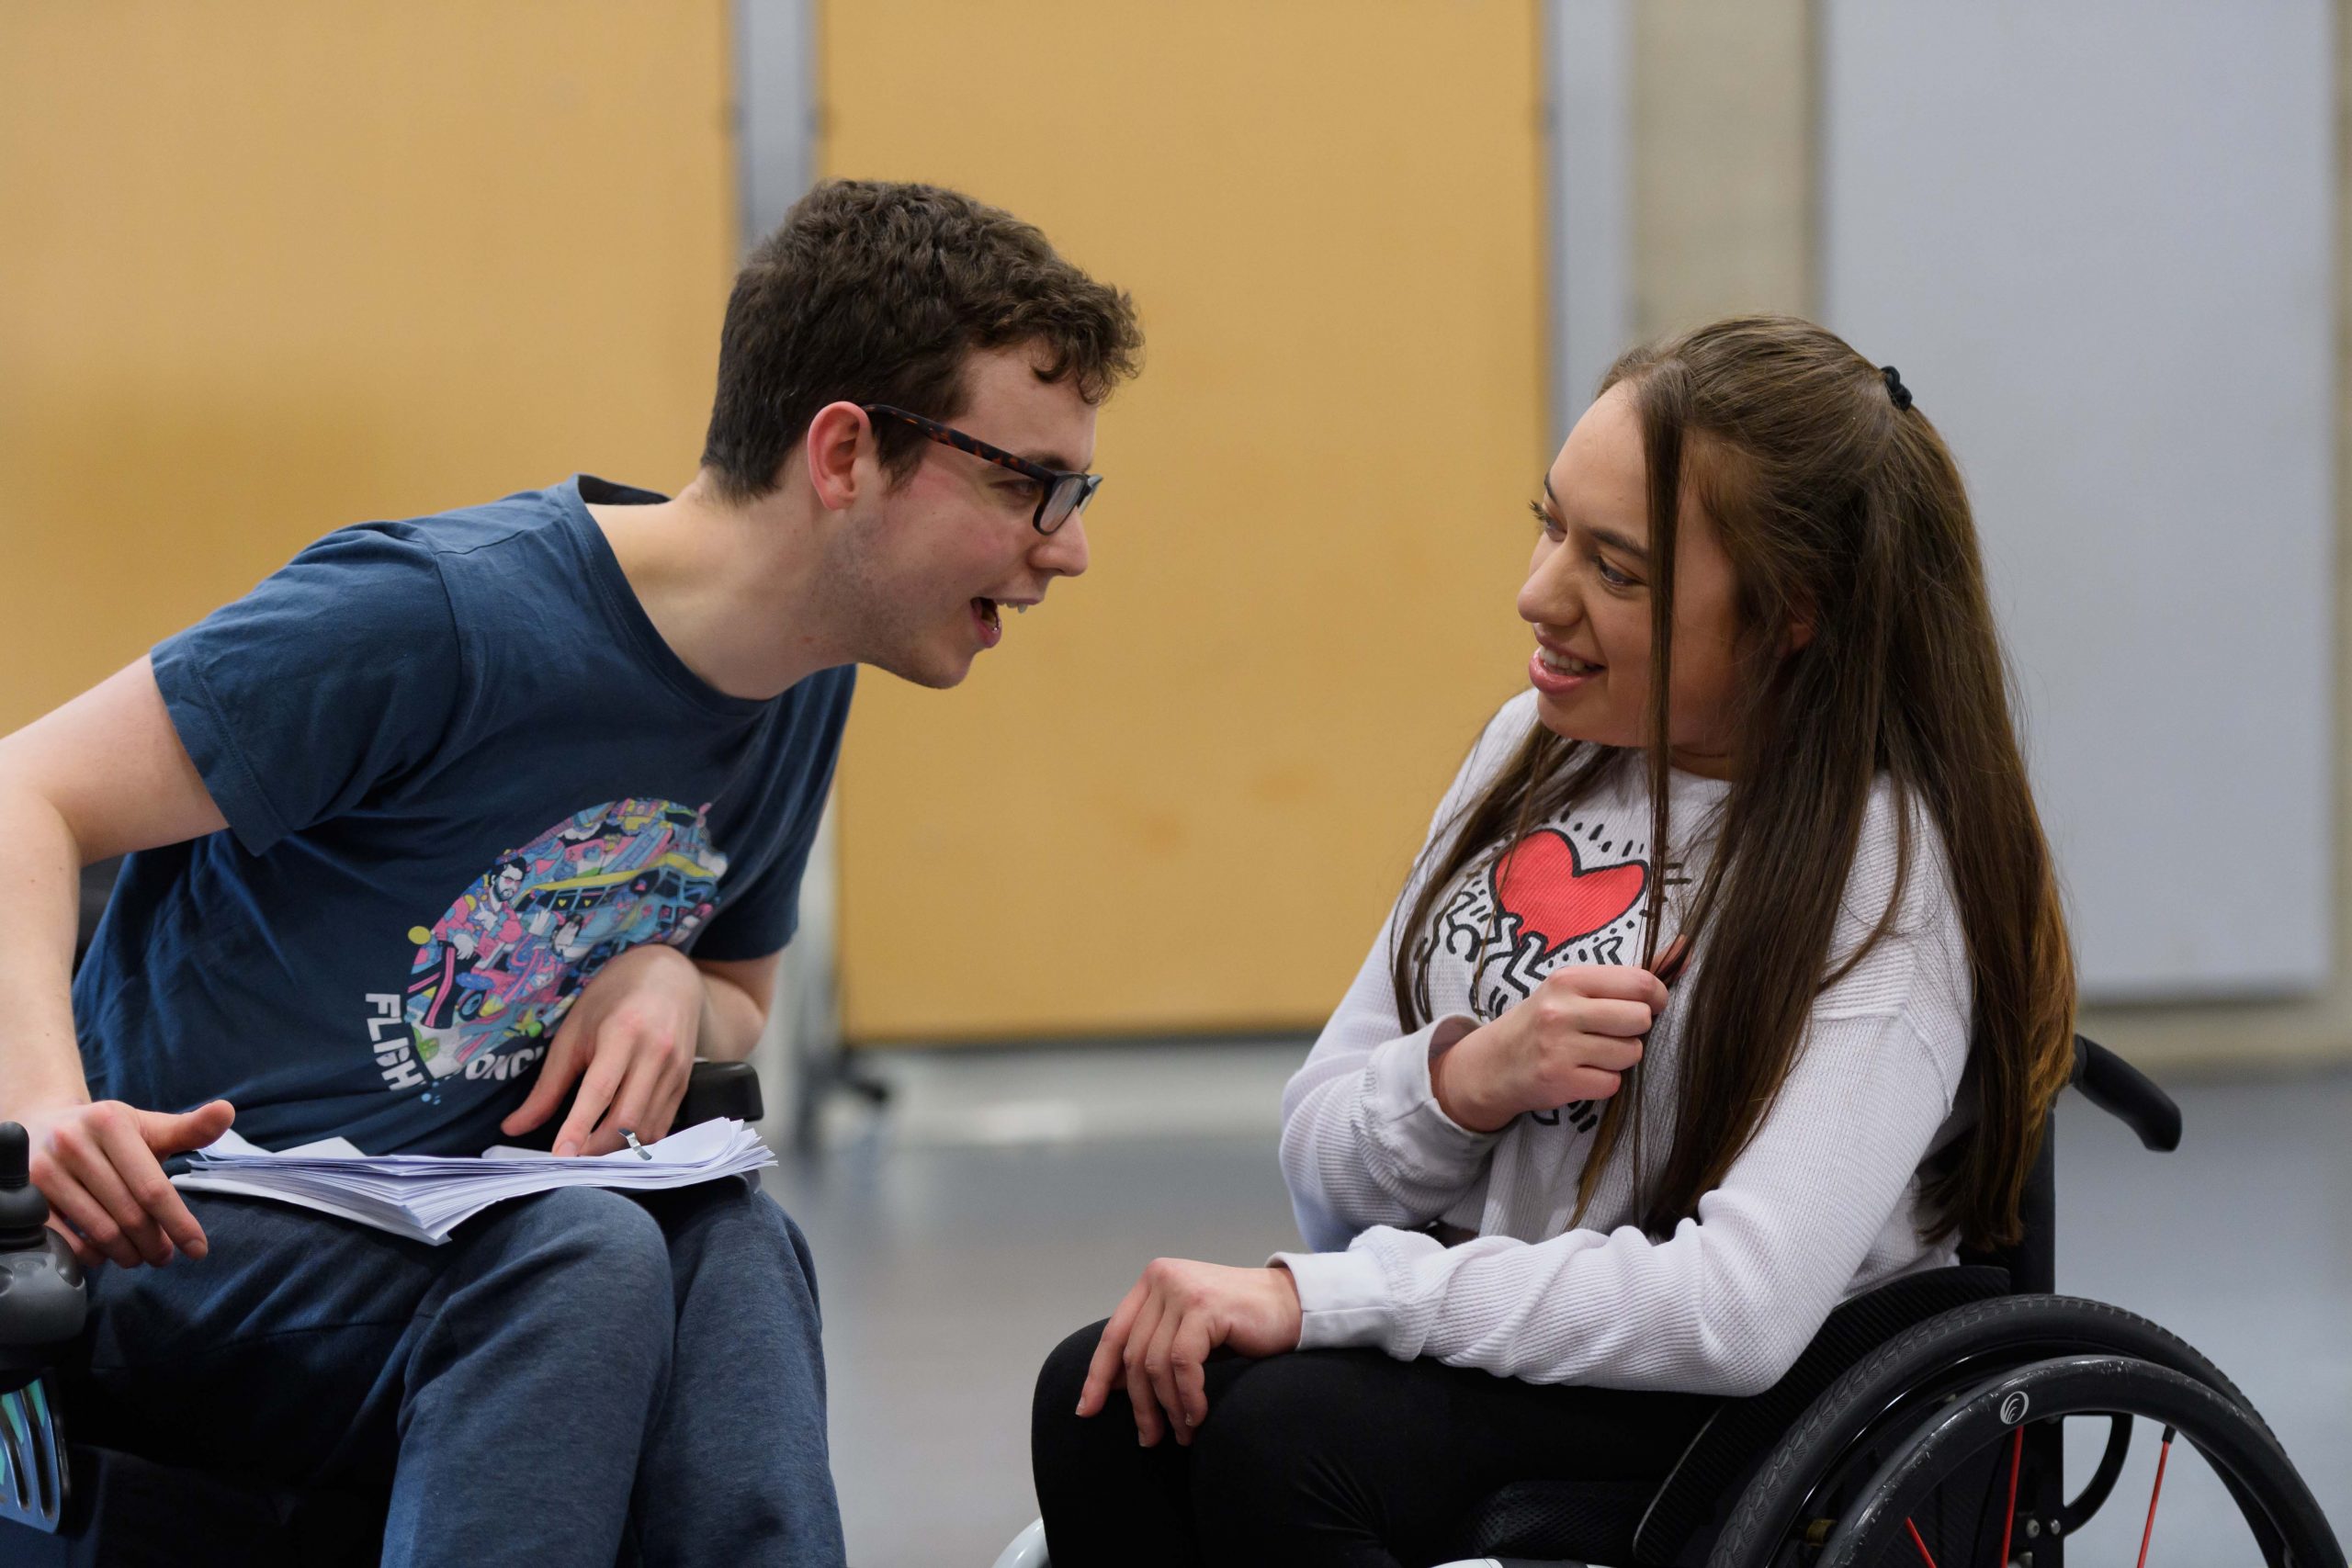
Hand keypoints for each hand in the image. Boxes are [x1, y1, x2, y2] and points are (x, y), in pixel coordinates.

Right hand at [20, 1097, 234, 1267]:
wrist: (43, 1127)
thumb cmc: (108, 1133)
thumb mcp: (147, 1126)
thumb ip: (189, 1128)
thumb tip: (227, 1111)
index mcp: (110, 1122)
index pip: (153, 1186)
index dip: (179, 1222)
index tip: (198, 1249)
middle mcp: (74, 1143)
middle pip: (129, 1213)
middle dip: (154, 1242)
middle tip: (166, 1258)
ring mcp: (45, 1171)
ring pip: (100, 1230)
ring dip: (127, 1253)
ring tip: (141, 1257)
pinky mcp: (26, 1195)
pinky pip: (65, 1240)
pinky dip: (92, 1255)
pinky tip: (106, 1255)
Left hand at [501, 943, 703, 1156]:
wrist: (669, 976)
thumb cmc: (613, 998)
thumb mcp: (574, 1032)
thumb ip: (548, 1085)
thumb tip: (515, 1127)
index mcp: (624, 1033)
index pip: (600, 1090)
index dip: (578, 1127)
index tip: (559, 1155)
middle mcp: (656, 1052)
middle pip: (628, 1118)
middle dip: (596, 1149)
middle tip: (569, 1158)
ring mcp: (676, 1069)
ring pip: (648, 1128)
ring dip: (617, 1150)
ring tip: (589, 1151)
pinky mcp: (685, 1082)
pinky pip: (663, 1125)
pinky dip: (637, 1141)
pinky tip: (616, 1140)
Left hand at [1075, 1259, 1302, 1446]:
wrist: (1293, 1306)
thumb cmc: (1241, 1324)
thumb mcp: (1188, 1331)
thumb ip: (1154, 1346)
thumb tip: (1112, 1387)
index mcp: (1153, 1281)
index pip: (1113, 1335)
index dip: (1098, 1377)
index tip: (1086, 1411)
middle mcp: (1162, 1279)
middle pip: (1132, 1356)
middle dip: (1140, 1404)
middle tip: (1150, 1438)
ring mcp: (1183, 1289)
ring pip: (1155, 1364)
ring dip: (1167, 1407)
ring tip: (1183, 1433)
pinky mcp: (1204, 1306)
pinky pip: (1182, 1364)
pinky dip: (1188, 1397)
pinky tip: (1198, 1417)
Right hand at [1431, 939, 1683, 1132]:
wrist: (1492, 1063)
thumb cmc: (1542, 1021)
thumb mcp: (1572, 989)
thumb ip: (1625, 977)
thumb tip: (1683, 951)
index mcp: (1569, 979)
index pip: (1639, 983)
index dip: (1656, 998)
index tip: (1646, 1007)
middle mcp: (1562, 1010)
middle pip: (1640, 1019)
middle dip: (1636, 1030)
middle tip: (1613, 1032)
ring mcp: (1560, 1047)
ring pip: (1630, 1054)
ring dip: (1621, 1058)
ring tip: (1594, 1053)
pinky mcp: (1560, 1080)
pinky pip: (1612, 1083)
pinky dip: (1604, 1082)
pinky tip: (1583, 1073)